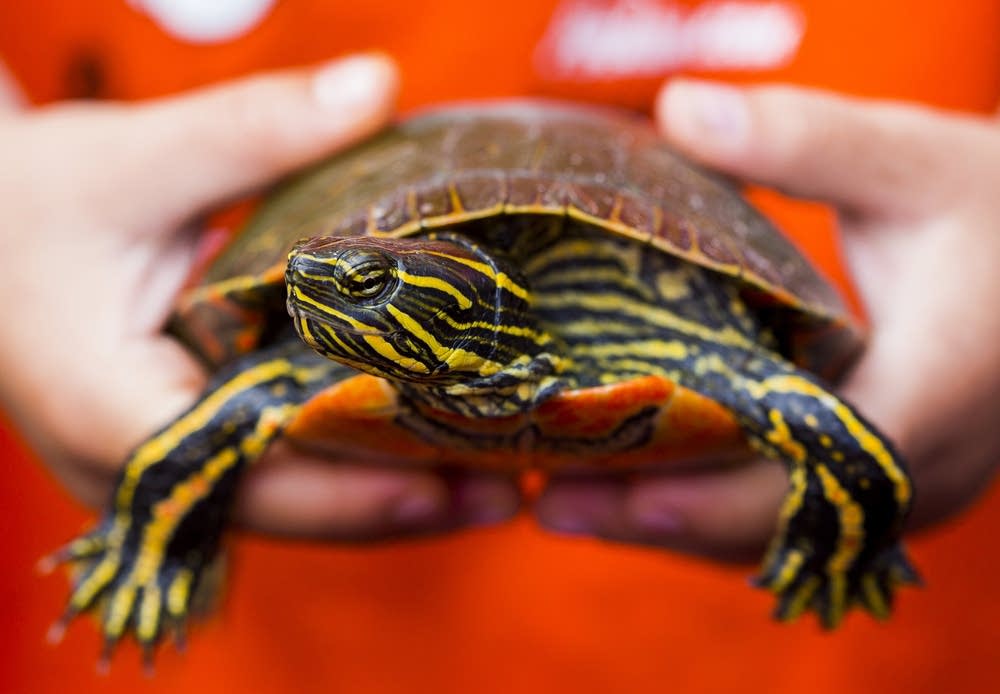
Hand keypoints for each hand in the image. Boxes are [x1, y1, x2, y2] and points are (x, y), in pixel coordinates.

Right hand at [0, 54, 517, 539]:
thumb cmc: (29, 203)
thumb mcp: (133, 160)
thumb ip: (252, 130)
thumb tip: (375, 87)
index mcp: (115, 415)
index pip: (261, 475)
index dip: (368, 485)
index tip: (465, 475)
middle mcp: (137, 468)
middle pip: (290, 511)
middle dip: (397, 502)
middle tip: (508, 488)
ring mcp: (161, 467)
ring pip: (287, 506)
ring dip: (383, 494)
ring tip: (488, 482)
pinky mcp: (184, 446)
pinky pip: (273, 475)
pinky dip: (344, 464)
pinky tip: (415, 445)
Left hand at [537, 81, 999, 560]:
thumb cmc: (994, 205)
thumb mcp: (908, 161)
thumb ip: (803, 139)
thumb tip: (679, 108)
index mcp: (929, 397)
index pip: (803, 475)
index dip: (700, 496)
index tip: (601, 489)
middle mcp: (923, 468)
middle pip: (774, 526)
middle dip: (658, 519)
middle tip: (552, 502)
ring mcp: (909, 488)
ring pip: (781, 537)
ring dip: (677, 525)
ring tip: (573, 502)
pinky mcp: (888, 480)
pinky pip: (794, 518)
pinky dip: (717, 510)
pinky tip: (646, 483)